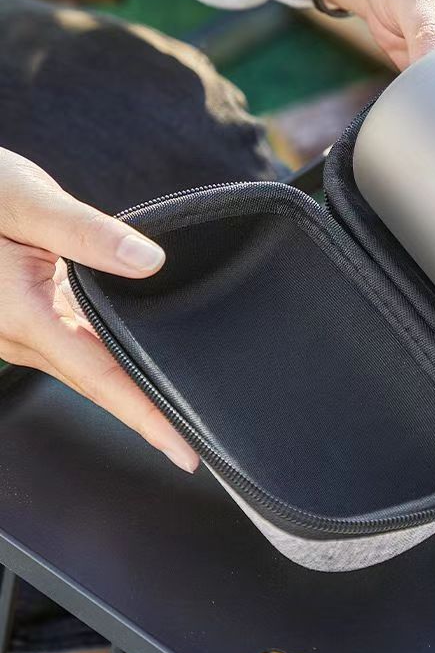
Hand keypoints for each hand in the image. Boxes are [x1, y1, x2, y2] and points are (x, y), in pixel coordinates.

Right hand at [0, 148, 198, 473]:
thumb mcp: (25, 201)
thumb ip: (86, 233)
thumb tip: (148, 261)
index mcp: (23, 314)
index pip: (101, 378)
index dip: (146, 417)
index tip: (184, 450)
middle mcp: (20, 333)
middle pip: (98, 383)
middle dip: (147, 413)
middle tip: (197, 438)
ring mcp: (19, 328)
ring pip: (86, 368)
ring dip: (129, 389)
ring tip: (177, 409)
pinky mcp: (24, 315)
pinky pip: (74, 346)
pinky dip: (109, 359)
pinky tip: (136, 358)